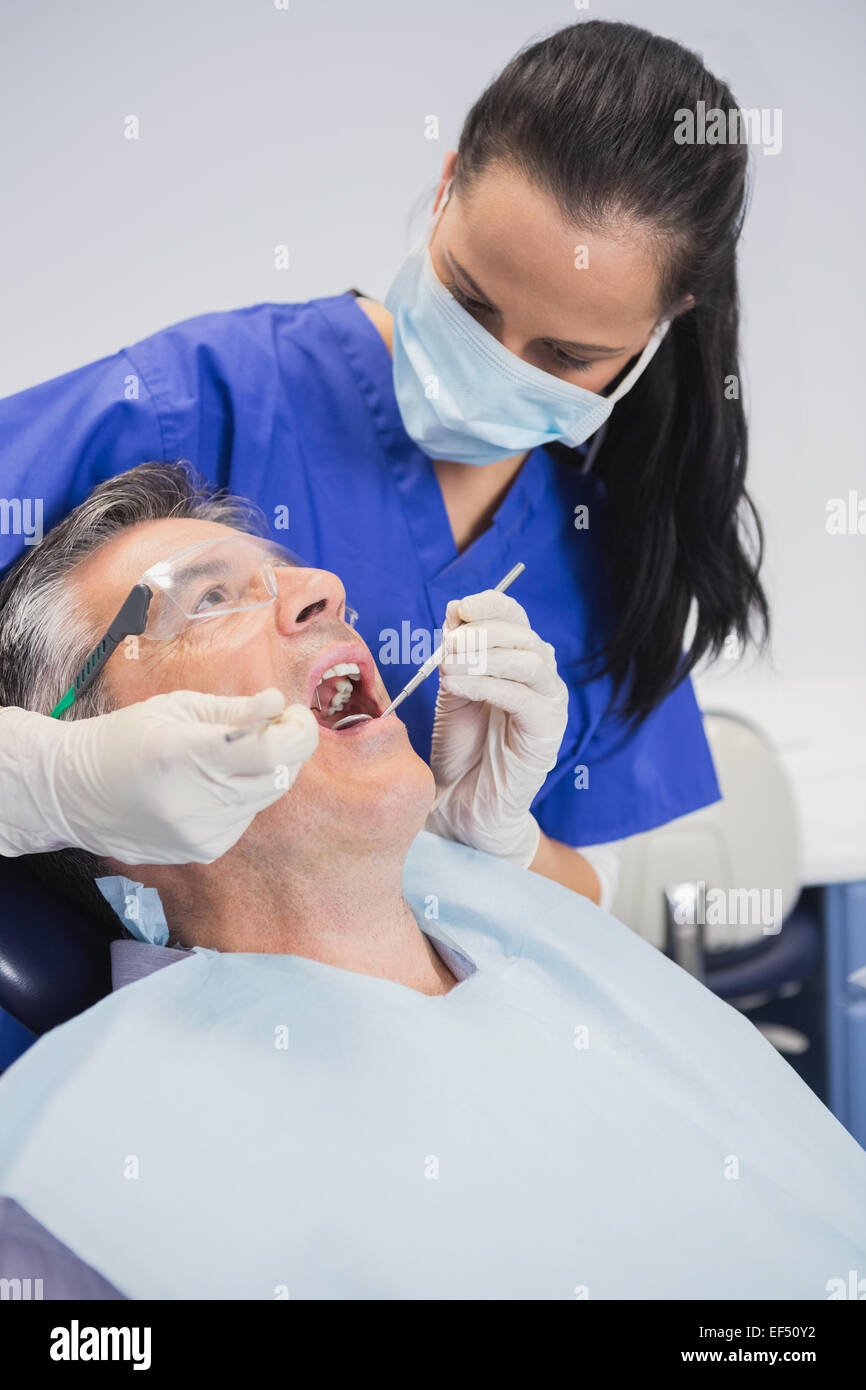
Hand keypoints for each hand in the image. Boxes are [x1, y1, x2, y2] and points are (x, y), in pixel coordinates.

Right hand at [1, 689, 317, 862]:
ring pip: (268, 796)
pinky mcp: (205, 851)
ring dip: (269, 769)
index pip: (271, 751)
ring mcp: (201, 833)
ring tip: (241, 751)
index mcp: (185, 754)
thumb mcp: (174, 708)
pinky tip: (215, 783)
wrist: (74, 794)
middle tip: (277, 723)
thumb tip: (278, 705)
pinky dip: (245, 794)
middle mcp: (196, 801)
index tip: (294, 713)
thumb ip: (232, 710)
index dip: (298, 731)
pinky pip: (247, 816)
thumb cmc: (124, 738)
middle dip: (291, 745)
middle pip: (280, 775)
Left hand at [425, 590, 568, 865]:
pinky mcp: (547, 731)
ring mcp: (549, 704)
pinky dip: (488, 685)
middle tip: (448, 645)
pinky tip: (456, 684)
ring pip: (530, 661)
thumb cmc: (459, 748)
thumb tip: (455, 609)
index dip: (492, 605)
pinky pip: (524, 697)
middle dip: (483, 633)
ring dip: (485, 657)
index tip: (460, 608)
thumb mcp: (452, 689)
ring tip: (449, 667)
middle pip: (524, 635)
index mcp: (518, 661)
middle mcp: (540, 678)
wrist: (463, 802)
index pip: (516, 618)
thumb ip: (456, 653)